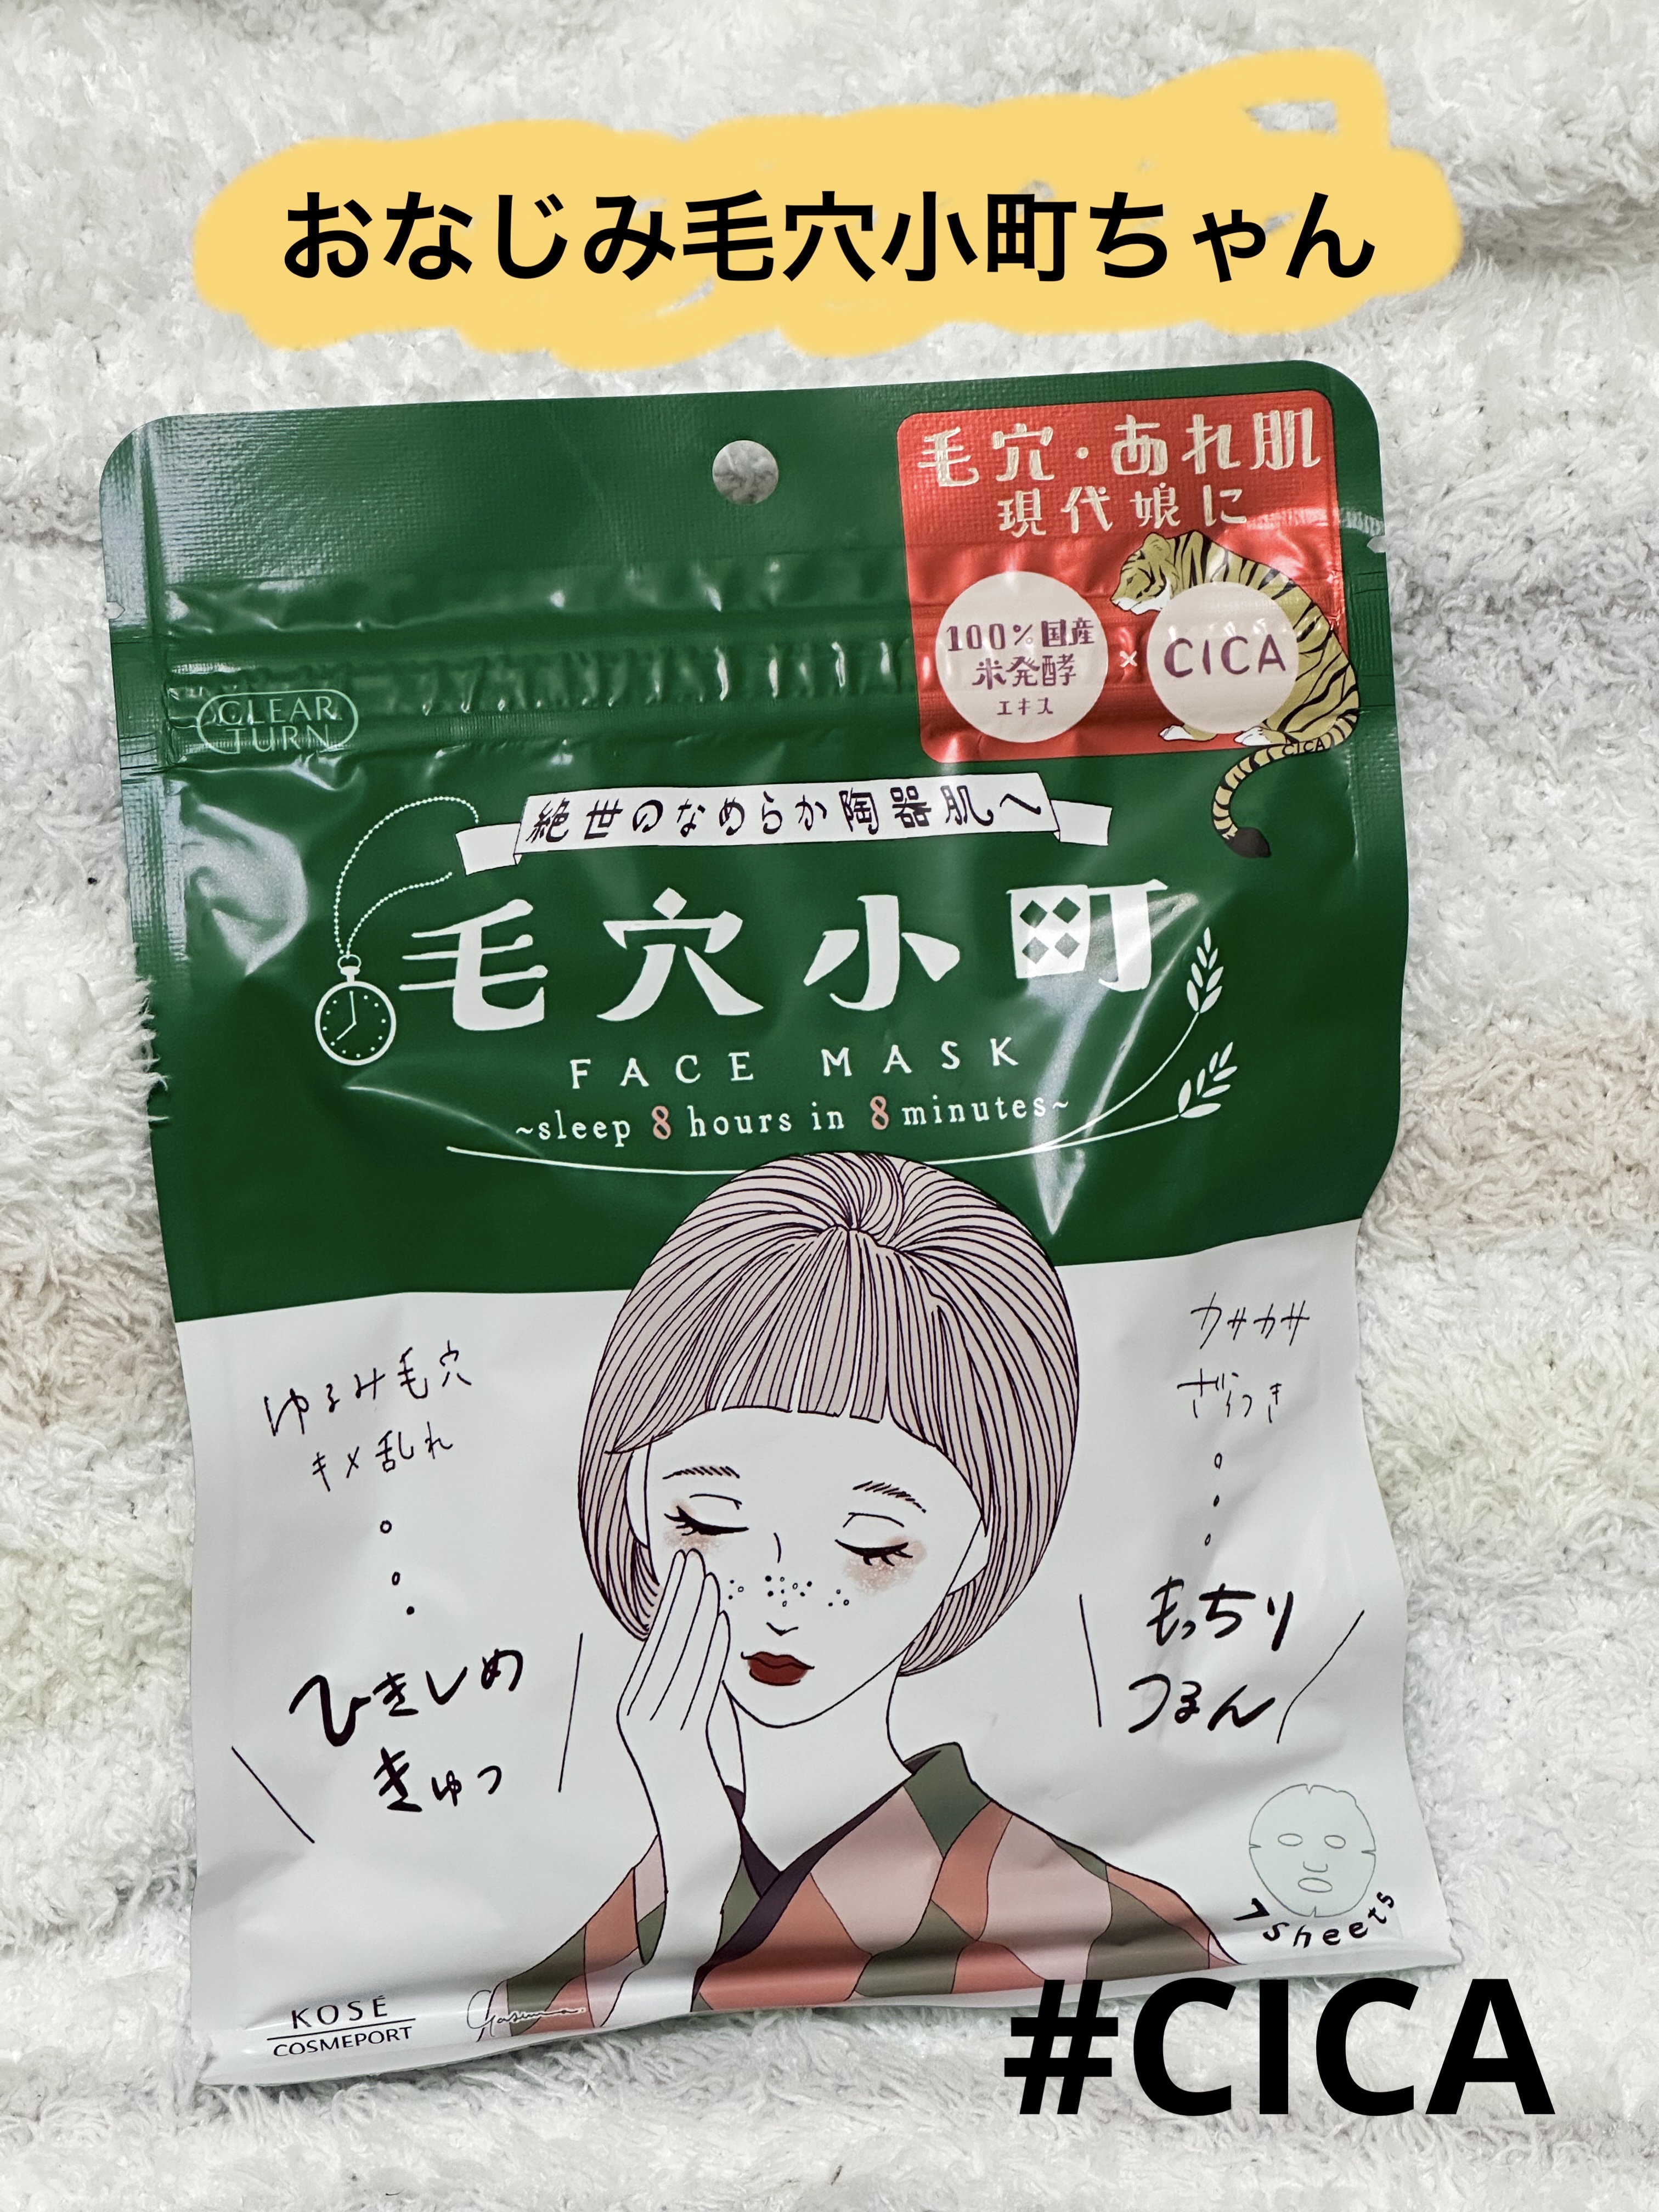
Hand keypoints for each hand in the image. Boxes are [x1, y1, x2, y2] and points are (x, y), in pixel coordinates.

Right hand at [617, 1549, 739, 1920]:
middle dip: (679, 1600)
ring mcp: (656, 1734)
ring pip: (680, 1662)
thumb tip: (711, 1638)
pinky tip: (718, 1626)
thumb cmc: (703, 1787)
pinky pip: (697, 1689)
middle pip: (663, 1646)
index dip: (670, 1604)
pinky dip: (708, 1653)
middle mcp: (638, 1719)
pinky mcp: (680, 1747)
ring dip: (695, 1617)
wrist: (698, 1853)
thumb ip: (697, 1689)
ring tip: (708, 1580)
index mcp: (634, 1710)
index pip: (655, 1646)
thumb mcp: (698, 1726)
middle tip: (692, 1558)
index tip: (683, 1568)